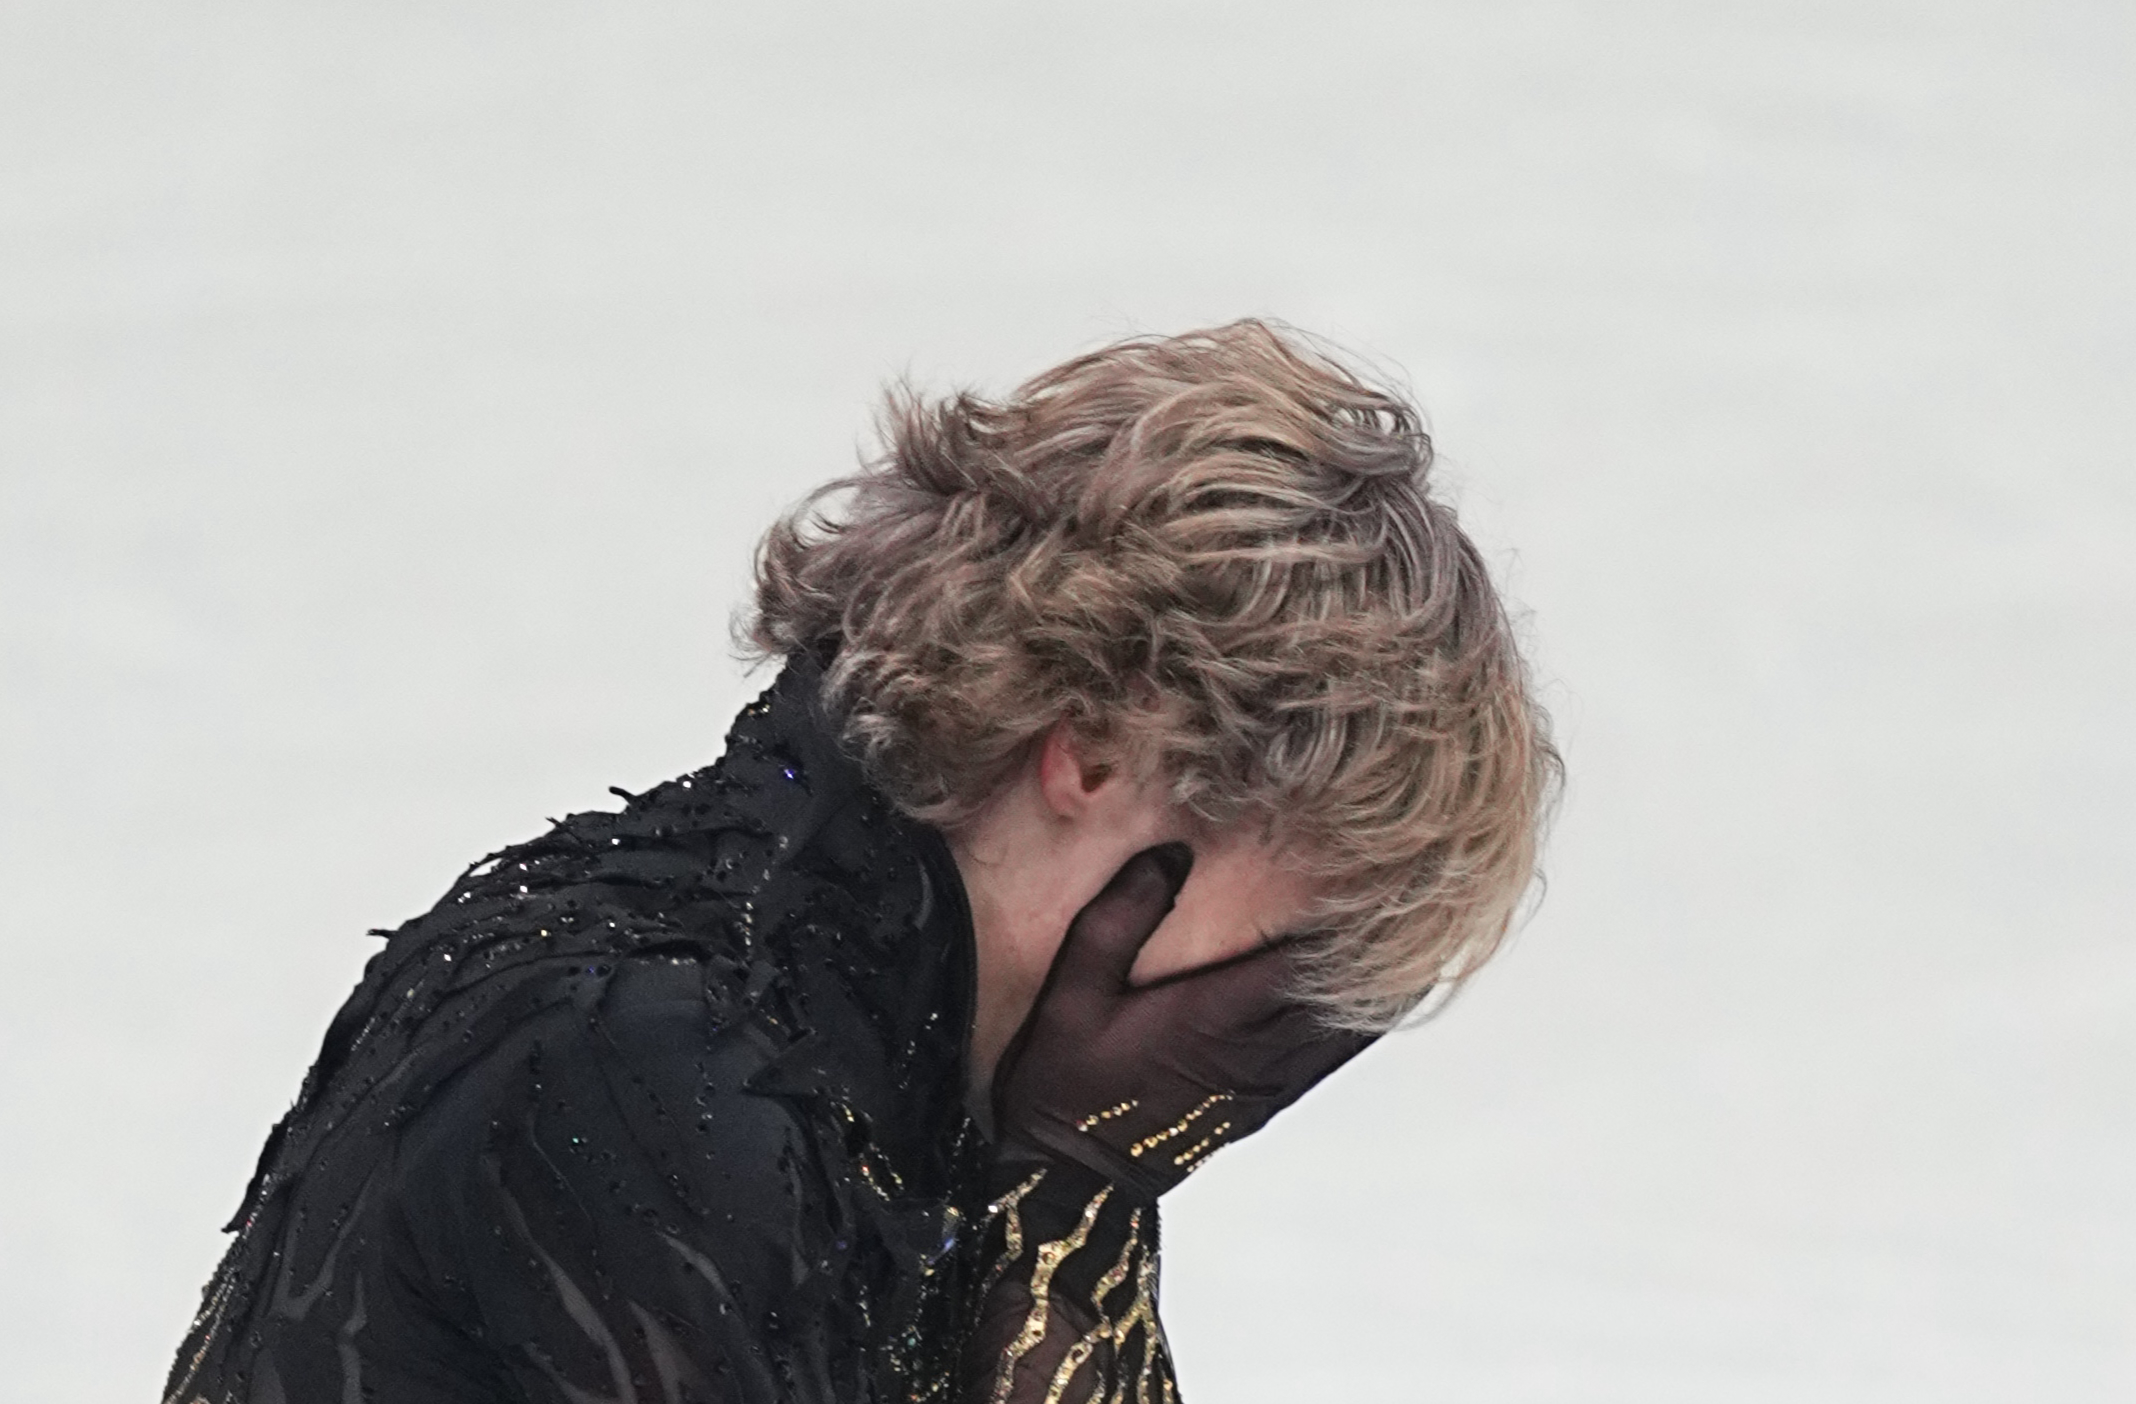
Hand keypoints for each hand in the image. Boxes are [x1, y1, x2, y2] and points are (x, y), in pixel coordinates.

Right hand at [990, 843, 1378, 1200]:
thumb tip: (1173, 853)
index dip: (1346, 917)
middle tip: (1413, 891)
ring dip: (1380, 984)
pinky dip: (1359, 1022)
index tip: (1374, 870)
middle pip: (1343, 992)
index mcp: (1214, 1016)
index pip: (1304, 959)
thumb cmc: (1067, 1085)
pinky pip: (1330, 1055)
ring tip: (1417, 936)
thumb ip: (1121, 917)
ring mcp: (1266, 1082)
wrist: (1075, 1178)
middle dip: (1378, 943)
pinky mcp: (1264, 1102)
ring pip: (1346, 1029)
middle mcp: (1255, 1050)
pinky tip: (1377, 999)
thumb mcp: (1074, 992)